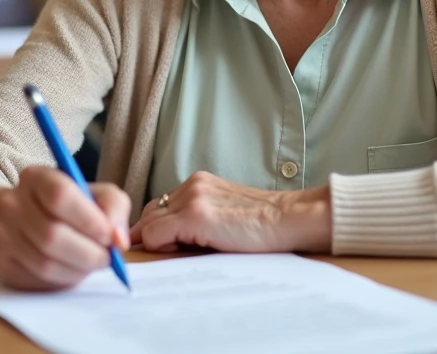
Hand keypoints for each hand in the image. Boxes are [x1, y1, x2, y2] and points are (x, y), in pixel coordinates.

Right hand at [0, 167, 131, 290]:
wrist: (21, 219)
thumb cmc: (68, 206)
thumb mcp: (95, 193)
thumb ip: (114, 207)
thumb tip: (118, 240)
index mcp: (36, 177)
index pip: (60, 196)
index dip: (89, 220)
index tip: (108, 234)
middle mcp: (13, 204)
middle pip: (52, 235)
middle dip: (88, 253)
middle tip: (106, 257)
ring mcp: (3, 236)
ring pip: (45, 264)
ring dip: (78, 270)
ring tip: (91, 263)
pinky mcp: (3, 264)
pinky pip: (38, 281)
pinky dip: (63, 280)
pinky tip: (72, 269)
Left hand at [130, 171, 330, 253]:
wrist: (288, 219)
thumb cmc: (261, 226)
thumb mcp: (223, 214)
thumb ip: (196, 218)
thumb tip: (163, 240)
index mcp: (198, 183)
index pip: (158, 208)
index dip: (158, 231)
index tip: (169, 248)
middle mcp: (192, 185)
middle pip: (148, 215)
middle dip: (154, 237)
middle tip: (179, 253)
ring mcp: (192, 198)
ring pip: (148, 225)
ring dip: (160, 243)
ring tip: (189, 252)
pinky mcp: (195, 215)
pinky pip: (155, 235)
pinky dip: (162, 248)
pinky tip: (189, 252)